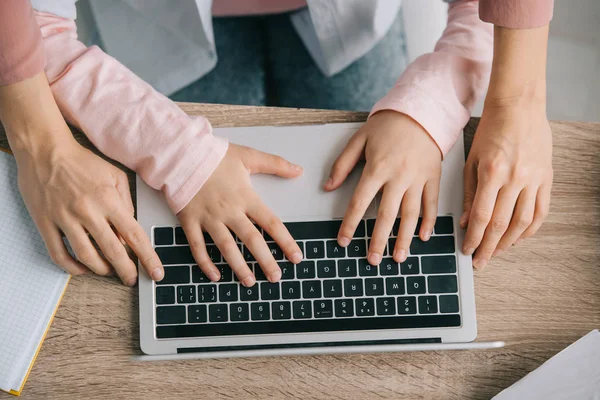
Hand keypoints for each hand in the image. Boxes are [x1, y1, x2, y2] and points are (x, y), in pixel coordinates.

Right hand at [14, 138, 163, 284]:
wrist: (45, 150)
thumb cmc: (82, 161)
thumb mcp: (116, 174)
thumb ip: (127, 201)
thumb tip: (129, 227)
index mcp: (108, 200)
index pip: (134, 235)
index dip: (147, 258)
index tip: (156, 272)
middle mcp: (88, 212)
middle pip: (112, 251)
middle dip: (126, 270)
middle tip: (132, 279)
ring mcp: (65, 219)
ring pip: (86, 256)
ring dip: (101, 269)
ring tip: (108, 271)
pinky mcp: (46, 223)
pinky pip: (59, 253)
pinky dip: (71, 267)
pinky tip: (81, 269)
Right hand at [178, 144, 303, 286]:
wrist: (181, 154)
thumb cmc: (214, 156)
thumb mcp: (248, 156)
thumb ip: (275, 164)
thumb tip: (299, 170)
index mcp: (245, 197)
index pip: (271, 223)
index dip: (285, 241)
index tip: (296, 257)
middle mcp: (229, 211)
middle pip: (251, 240)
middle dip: (265, 261)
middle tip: (276, 278)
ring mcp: (208, 218)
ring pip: (226, 247)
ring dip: (238, 266)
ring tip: (250, 282)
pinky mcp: (190, 221)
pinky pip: (197, 246)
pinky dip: (205, 262)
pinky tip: (215, 276)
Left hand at [325, 110, 441, 264]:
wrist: (421, 110)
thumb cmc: (388, 124)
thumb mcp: (359, 139)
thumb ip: (342, 164)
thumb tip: (328, 187)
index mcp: (377, 167)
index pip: (361, 202)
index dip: (350, 224)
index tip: (343, 241)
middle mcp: (399, 176)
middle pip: (387, 214)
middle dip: (378, 240)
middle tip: (372, 260)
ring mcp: (418, 178)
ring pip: (411, 214)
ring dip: (404, 238)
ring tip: (398, 258)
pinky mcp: (434, 177)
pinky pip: (432, 203)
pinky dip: (428, 221)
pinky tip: (423, 237)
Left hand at [462, 104, 552, 267]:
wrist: (519, 108)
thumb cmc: (490, 132)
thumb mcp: (472, 161)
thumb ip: (469, 194)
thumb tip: (466, 222)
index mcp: (492, 173)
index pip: (482, 217)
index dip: (474, 238)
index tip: (467, 250)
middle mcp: (515, 179)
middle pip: (501, 224)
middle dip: (488, 247)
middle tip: (480, 262)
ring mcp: (534, 179)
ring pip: (522, 222)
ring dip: (508, 242)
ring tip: (497, 252)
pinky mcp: (547, 178)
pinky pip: (541, 211)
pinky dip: (530, 228)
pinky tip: (518, 237)